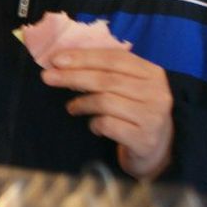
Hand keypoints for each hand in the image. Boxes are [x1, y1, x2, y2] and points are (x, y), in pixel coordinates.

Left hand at [41, 48, 173, 179]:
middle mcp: (156, 92)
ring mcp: (152, 116)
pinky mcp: (144, 138)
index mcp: (152, 72)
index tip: (56, 59)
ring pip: (105, 101)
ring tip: (72, 107)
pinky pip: (108, 125)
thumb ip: (106, 72)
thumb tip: (65, 62)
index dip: (83, 57)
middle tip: (48, 78)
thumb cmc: (136, 111)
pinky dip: (95, 124)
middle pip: (106, 79)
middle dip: (73, 76)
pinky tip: (94, 126)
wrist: (158, 149)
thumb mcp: (129, 87)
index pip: (114, 58)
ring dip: (81, 103)